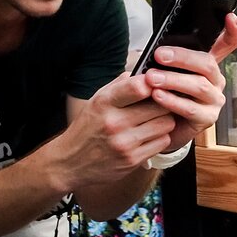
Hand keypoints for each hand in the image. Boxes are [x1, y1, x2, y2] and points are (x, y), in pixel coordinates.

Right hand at [59, 75, 176, 188]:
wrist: (70, 163)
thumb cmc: (86, 128)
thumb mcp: (96, 101)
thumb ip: (119, 86)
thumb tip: (144, 73)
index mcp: (105, 103)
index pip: (138, 87)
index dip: (153, 84)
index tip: (155, 85)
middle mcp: (114, 122)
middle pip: (159, 106)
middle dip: (163, 103)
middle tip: (160, 104)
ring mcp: (124, 143)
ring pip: (166, 124)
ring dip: (164, 121)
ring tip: (154, 121)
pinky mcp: (132, 160)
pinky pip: (163, 142)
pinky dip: (160, 137)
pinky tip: (149, 136)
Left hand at [141, 12, 236, 149]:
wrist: (156, 128)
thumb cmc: (160, 96)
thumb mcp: (162, 72)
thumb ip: (165, 60)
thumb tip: (156, 49)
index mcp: (207, 65)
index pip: (227, 45)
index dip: (232, 31)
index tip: (230, 17)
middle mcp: (215, 81)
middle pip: (207, 63)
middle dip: (182, 57)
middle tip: (159, 55)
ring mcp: (214, 100)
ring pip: (199, 85)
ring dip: (173, 80)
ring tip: (151, 78)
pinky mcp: (207, 119)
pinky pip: (191, 108)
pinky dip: (173, 101)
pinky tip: (158, 96)